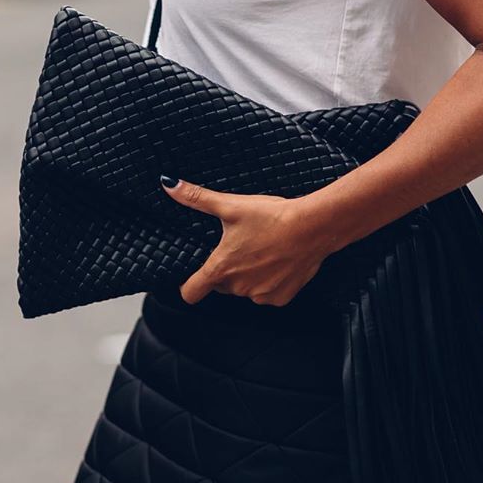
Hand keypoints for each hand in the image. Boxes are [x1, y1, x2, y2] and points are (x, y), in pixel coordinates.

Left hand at [160, 175, 332, 305]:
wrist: (313, 227)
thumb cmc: (273, 217)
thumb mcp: (230, 205)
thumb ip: (196, 198)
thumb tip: (169, 185)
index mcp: (221, 268)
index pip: (191, 292)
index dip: (189, 285)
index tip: (194, 277)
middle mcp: (238, 287)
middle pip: (221, 286)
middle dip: (226, 271)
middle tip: (241, 247)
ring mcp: (260, 294)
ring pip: (245, 289)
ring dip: (249, 276)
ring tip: (262, 251)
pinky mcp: (280, 298)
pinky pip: (267, 294)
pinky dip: (270, 282)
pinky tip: (278, 262)